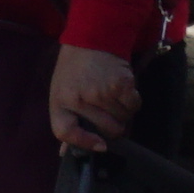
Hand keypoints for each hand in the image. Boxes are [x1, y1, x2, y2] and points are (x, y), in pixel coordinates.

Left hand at [48, 41, 141, 155]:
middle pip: (106, 131)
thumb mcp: (61, 93)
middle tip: (109, 113)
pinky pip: (134, 106)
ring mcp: (100, 92)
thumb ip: (66, 123)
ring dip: (123, 113)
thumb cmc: (75, 70)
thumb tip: (65, 154)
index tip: (99, 146)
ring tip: (113, 97)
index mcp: (59, 101)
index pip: (65, 132)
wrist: (91, 38)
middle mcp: (78, 98)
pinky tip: (123, 90)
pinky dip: (133, 102)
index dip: (83, 143)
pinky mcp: (121, 84)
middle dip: (113, 127)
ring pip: (123, 120)